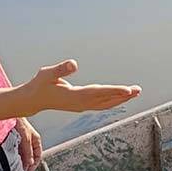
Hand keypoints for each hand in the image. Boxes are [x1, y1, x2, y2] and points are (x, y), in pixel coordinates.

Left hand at [14, 116, 42, 170]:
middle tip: (21, 170)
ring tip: (15, 165)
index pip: (38, 155)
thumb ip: (28, 152)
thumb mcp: (25, 139)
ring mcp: (22, 140)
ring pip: (22, 153)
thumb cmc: (19, 123)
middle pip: (30, 155)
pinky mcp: (14, 139)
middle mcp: (30, 140)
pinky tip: (10, 158)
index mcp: (36, 140)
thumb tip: (30, 164)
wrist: (8, 114)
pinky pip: (16, 150)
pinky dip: (14, 155)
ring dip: (20, 159)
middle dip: (26, 163)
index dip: (34, 164)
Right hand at [23, 60, 140, 113]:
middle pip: (106, 100)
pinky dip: (112, 101)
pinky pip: (101, 105)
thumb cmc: (40, 84)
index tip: (128, 90)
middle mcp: (80, 104)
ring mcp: (81, 106)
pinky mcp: (81, 106)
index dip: (114, 92)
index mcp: (74, 96)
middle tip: (138, 90)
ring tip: (135, 93)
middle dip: (123, 96)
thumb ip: (61, 69)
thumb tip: (74, 64)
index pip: (99, 94)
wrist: (33, 100)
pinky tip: (120, 98)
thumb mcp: (48, 73)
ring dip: (120, 99)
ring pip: (105, 104)